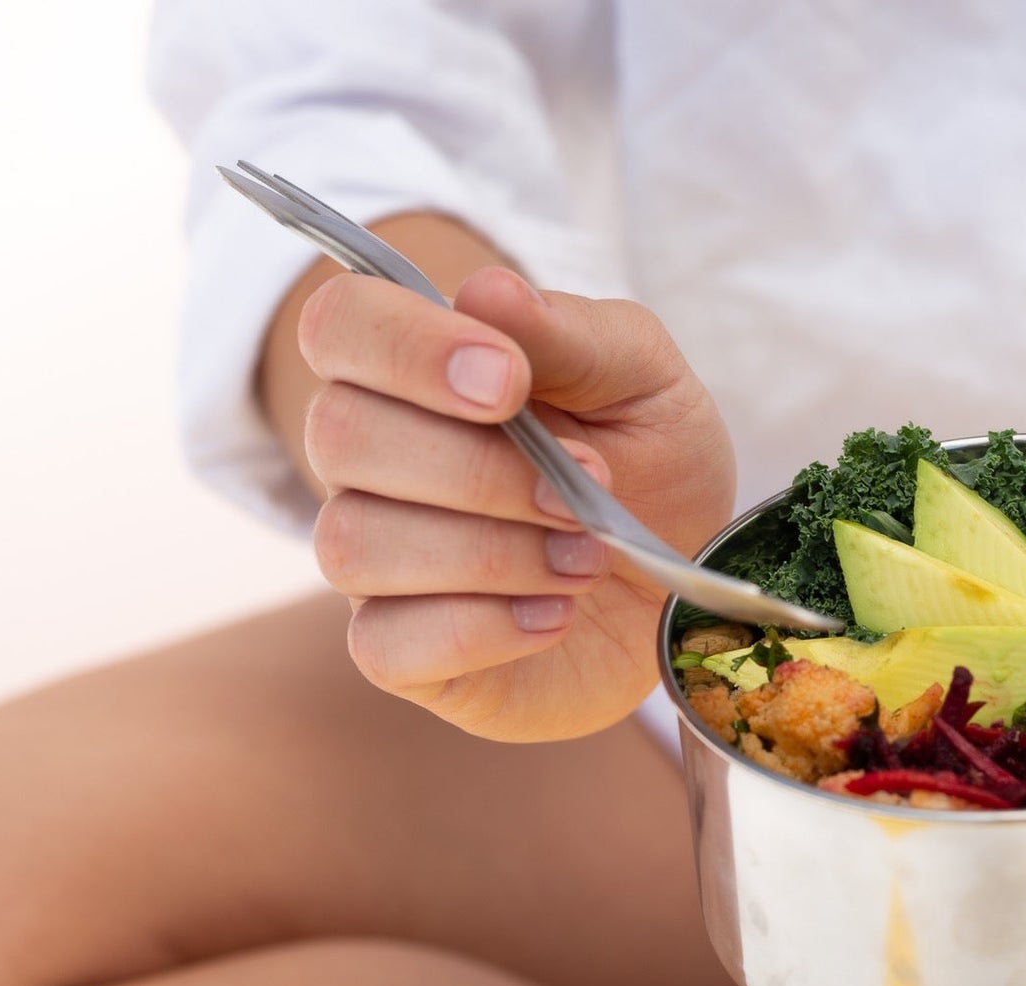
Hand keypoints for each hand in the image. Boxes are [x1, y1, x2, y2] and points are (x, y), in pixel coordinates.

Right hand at [298, 266, 735, 740]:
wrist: (685, 588)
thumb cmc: (652, 470)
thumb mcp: (647, 384)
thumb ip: (575, 335)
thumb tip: (489, 292)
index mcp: (415, 371)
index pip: (341, 325)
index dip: (407, 348)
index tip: (509, 383)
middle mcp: (371, 461)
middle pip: (342, 437)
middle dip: (480, 469)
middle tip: (585, 486)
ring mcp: (376, 561)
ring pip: (356, 544)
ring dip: (491, 553)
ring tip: (587, 561)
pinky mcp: (399, 652)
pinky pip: (384, 644)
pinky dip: (481, 630)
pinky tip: (553, 616)